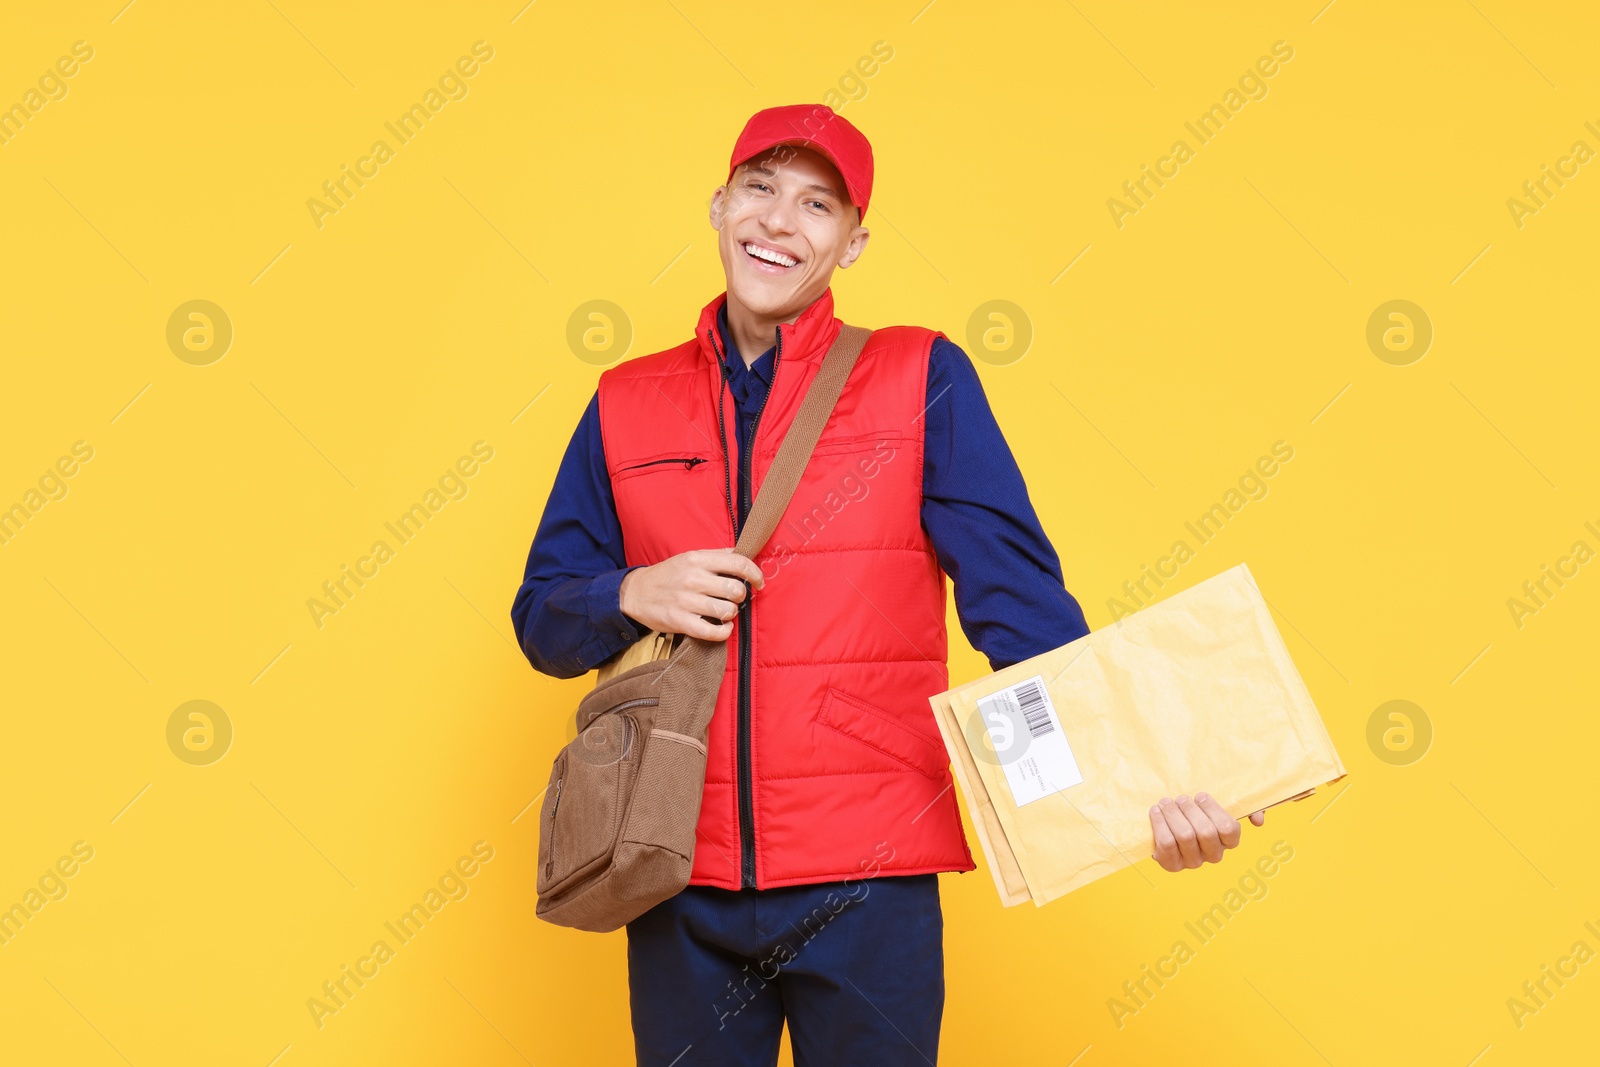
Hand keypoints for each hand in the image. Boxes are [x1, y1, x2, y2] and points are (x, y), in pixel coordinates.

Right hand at [618, 549, 763, 642]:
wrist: (635, 592)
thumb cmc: (668, 575)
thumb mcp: (690, 557)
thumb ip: (717, 556)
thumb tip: (745, 555)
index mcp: (698, 559)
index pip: (738, 563)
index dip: (755, 574)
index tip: (759, 582)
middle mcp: (693, 578)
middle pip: (736, 590)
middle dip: (741, 596)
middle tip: (733, 598)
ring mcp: (686, 601)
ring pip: (728, 611)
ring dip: (731, 614)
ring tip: (723, 611)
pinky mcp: (680, 621)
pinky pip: (713, 632)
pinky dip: (724, 632)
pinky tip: (722, 627)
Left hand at [1149, 793, 1265, 871]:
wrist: (1169, 821)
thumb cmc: (1198, 811)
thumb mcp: (1221, 805)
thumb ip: (1246, 808)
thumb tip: (1259, 820)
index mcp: (1228, 841)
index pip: (1229, 829)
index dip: (1213, 810)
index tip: (1201, 796)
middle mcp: (1213, 855)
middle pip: (1205, 832)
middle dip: (1190, 810)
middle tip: (1181, 798)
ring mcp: (1193, 862)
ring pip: (1185, 836)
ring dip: (1173, 814)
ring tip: (1166, 802)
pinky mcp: (1172, 865)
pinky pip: (1166, 844)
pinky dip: (1160, 824)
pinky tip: (1156, 812)